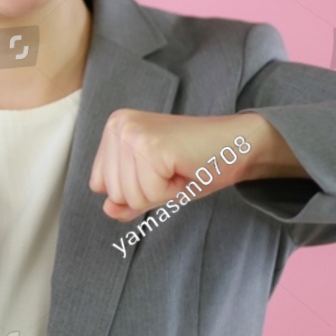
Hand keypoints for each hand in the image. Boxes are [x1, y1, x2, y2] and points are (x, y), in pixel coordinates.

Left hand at [88, 110, 296, 222]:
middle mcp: (119, 126)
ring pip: (131, 196)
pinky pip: (150, 194)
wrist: (236, 146)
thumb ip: (127, 198)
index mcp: (115, 128)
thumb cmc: (197, 162)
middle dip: (148, 192)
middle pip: (114, 192)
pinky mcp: (151, 146)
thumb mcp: (154, 183)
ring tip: (178, 169)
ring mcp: (133, 134)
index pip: (99, 183)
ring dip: (161, 192)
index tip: (159, 169)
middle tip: (172, 170)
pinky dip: (171, 191)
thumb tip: (107, 210)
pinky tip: (184, 169)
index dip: (134, 188)